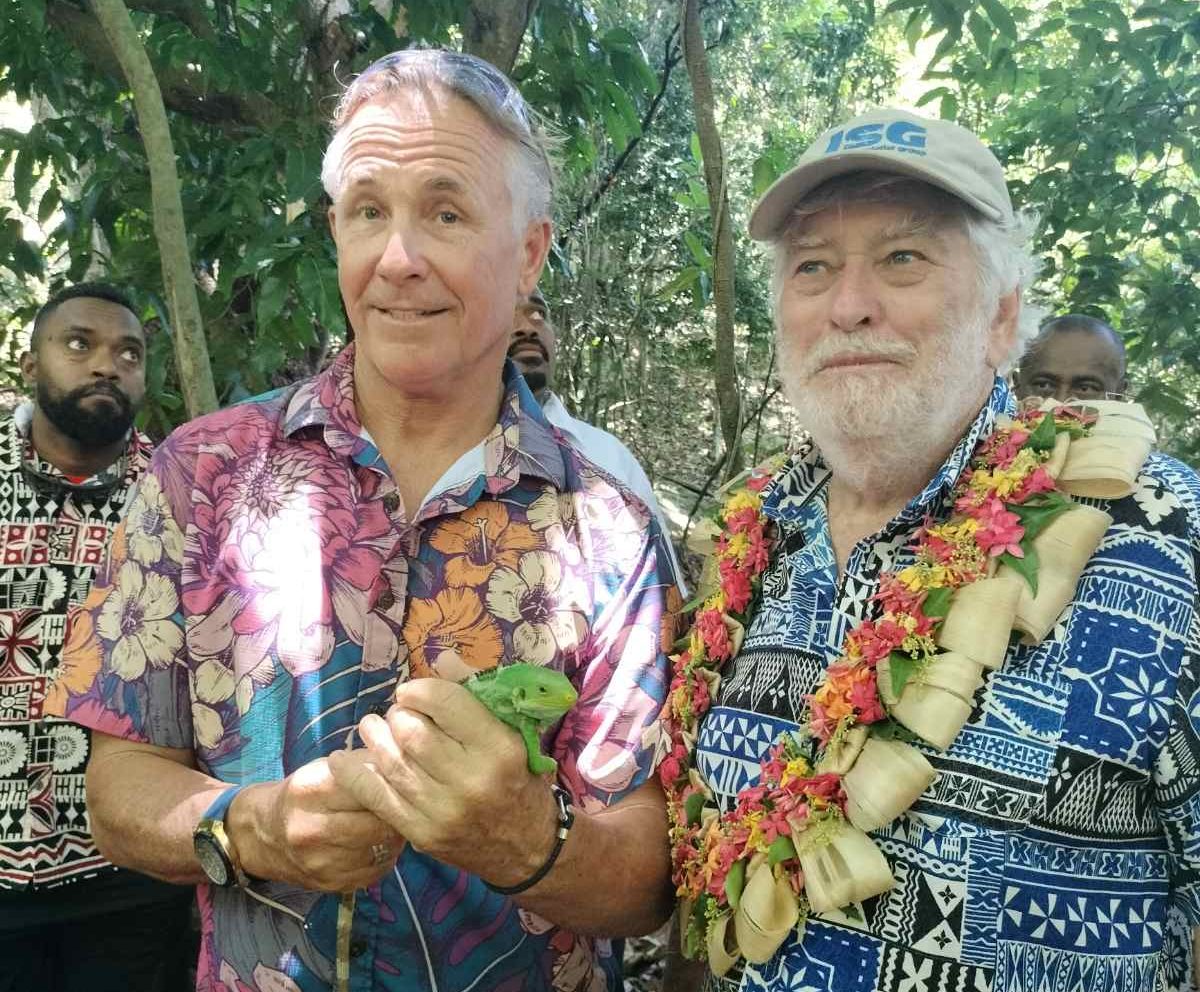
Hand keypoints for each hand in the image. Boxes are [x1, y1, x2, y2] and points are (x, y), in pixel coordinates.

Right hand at [227, 756, 404, 892]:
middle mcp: (314, 829)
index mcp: (312, 790)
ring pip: (383, 848)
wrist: (263, 837)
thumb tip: (405, 761)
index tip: (406, 780)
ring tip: (396, 820)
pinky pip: (377, 870)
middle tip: (409, 803)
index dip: (395, 783)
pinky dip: (387, 855)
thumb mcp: (323, 768)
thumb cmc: (301, 794)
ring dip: (397, 834)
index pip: (370, 786)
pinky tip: (382, 842)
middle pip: (379, 821)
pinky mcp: (333, 885)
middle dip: (401, 811)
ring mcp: (322, 862)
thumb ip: (362, 763)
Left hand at [327, 678, 558, 886]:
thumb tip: (440, 658)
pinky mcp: (424, 834)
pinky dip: (356, 776)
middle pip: (412, 733)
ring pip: (392, 763)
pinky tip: (343, 760)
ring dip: (373, 739)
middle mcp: (473, 779)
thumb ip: (476, 693)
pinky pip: (379, 798)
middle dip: (397, 715)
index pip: (446, 703)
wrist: (526, 846)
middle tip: (398, 714)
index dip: (420, 690)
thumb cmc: (519, 777)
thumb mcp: (513, 731)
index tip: (411, 691)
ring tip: (371, 728)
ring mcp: (445, 811)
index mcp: (500, 747)